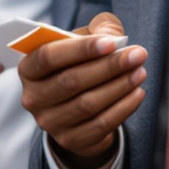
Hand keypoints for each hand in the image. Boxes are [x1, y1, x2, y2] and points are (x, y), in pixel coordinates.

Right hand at [16, 12, 144, 168]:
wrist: (78, 104)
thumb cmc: (80, 63)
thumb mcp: (84, 39)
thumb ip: (99, 28)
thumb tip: (112, 36)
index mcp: (28, 68)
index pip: (48, 57)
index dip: (80, 49)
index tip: (112, 43)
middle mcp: (33, 97)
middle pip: (71, 81)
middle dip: (109, 67)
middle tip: (138, 55)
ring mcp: (50, 122)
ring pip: (87, 104)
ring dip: (119, 86)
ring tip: (140, 72)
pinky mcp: (70, 140)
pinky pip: (100, 124)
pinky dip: (123, 108)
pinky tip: (137, 93)